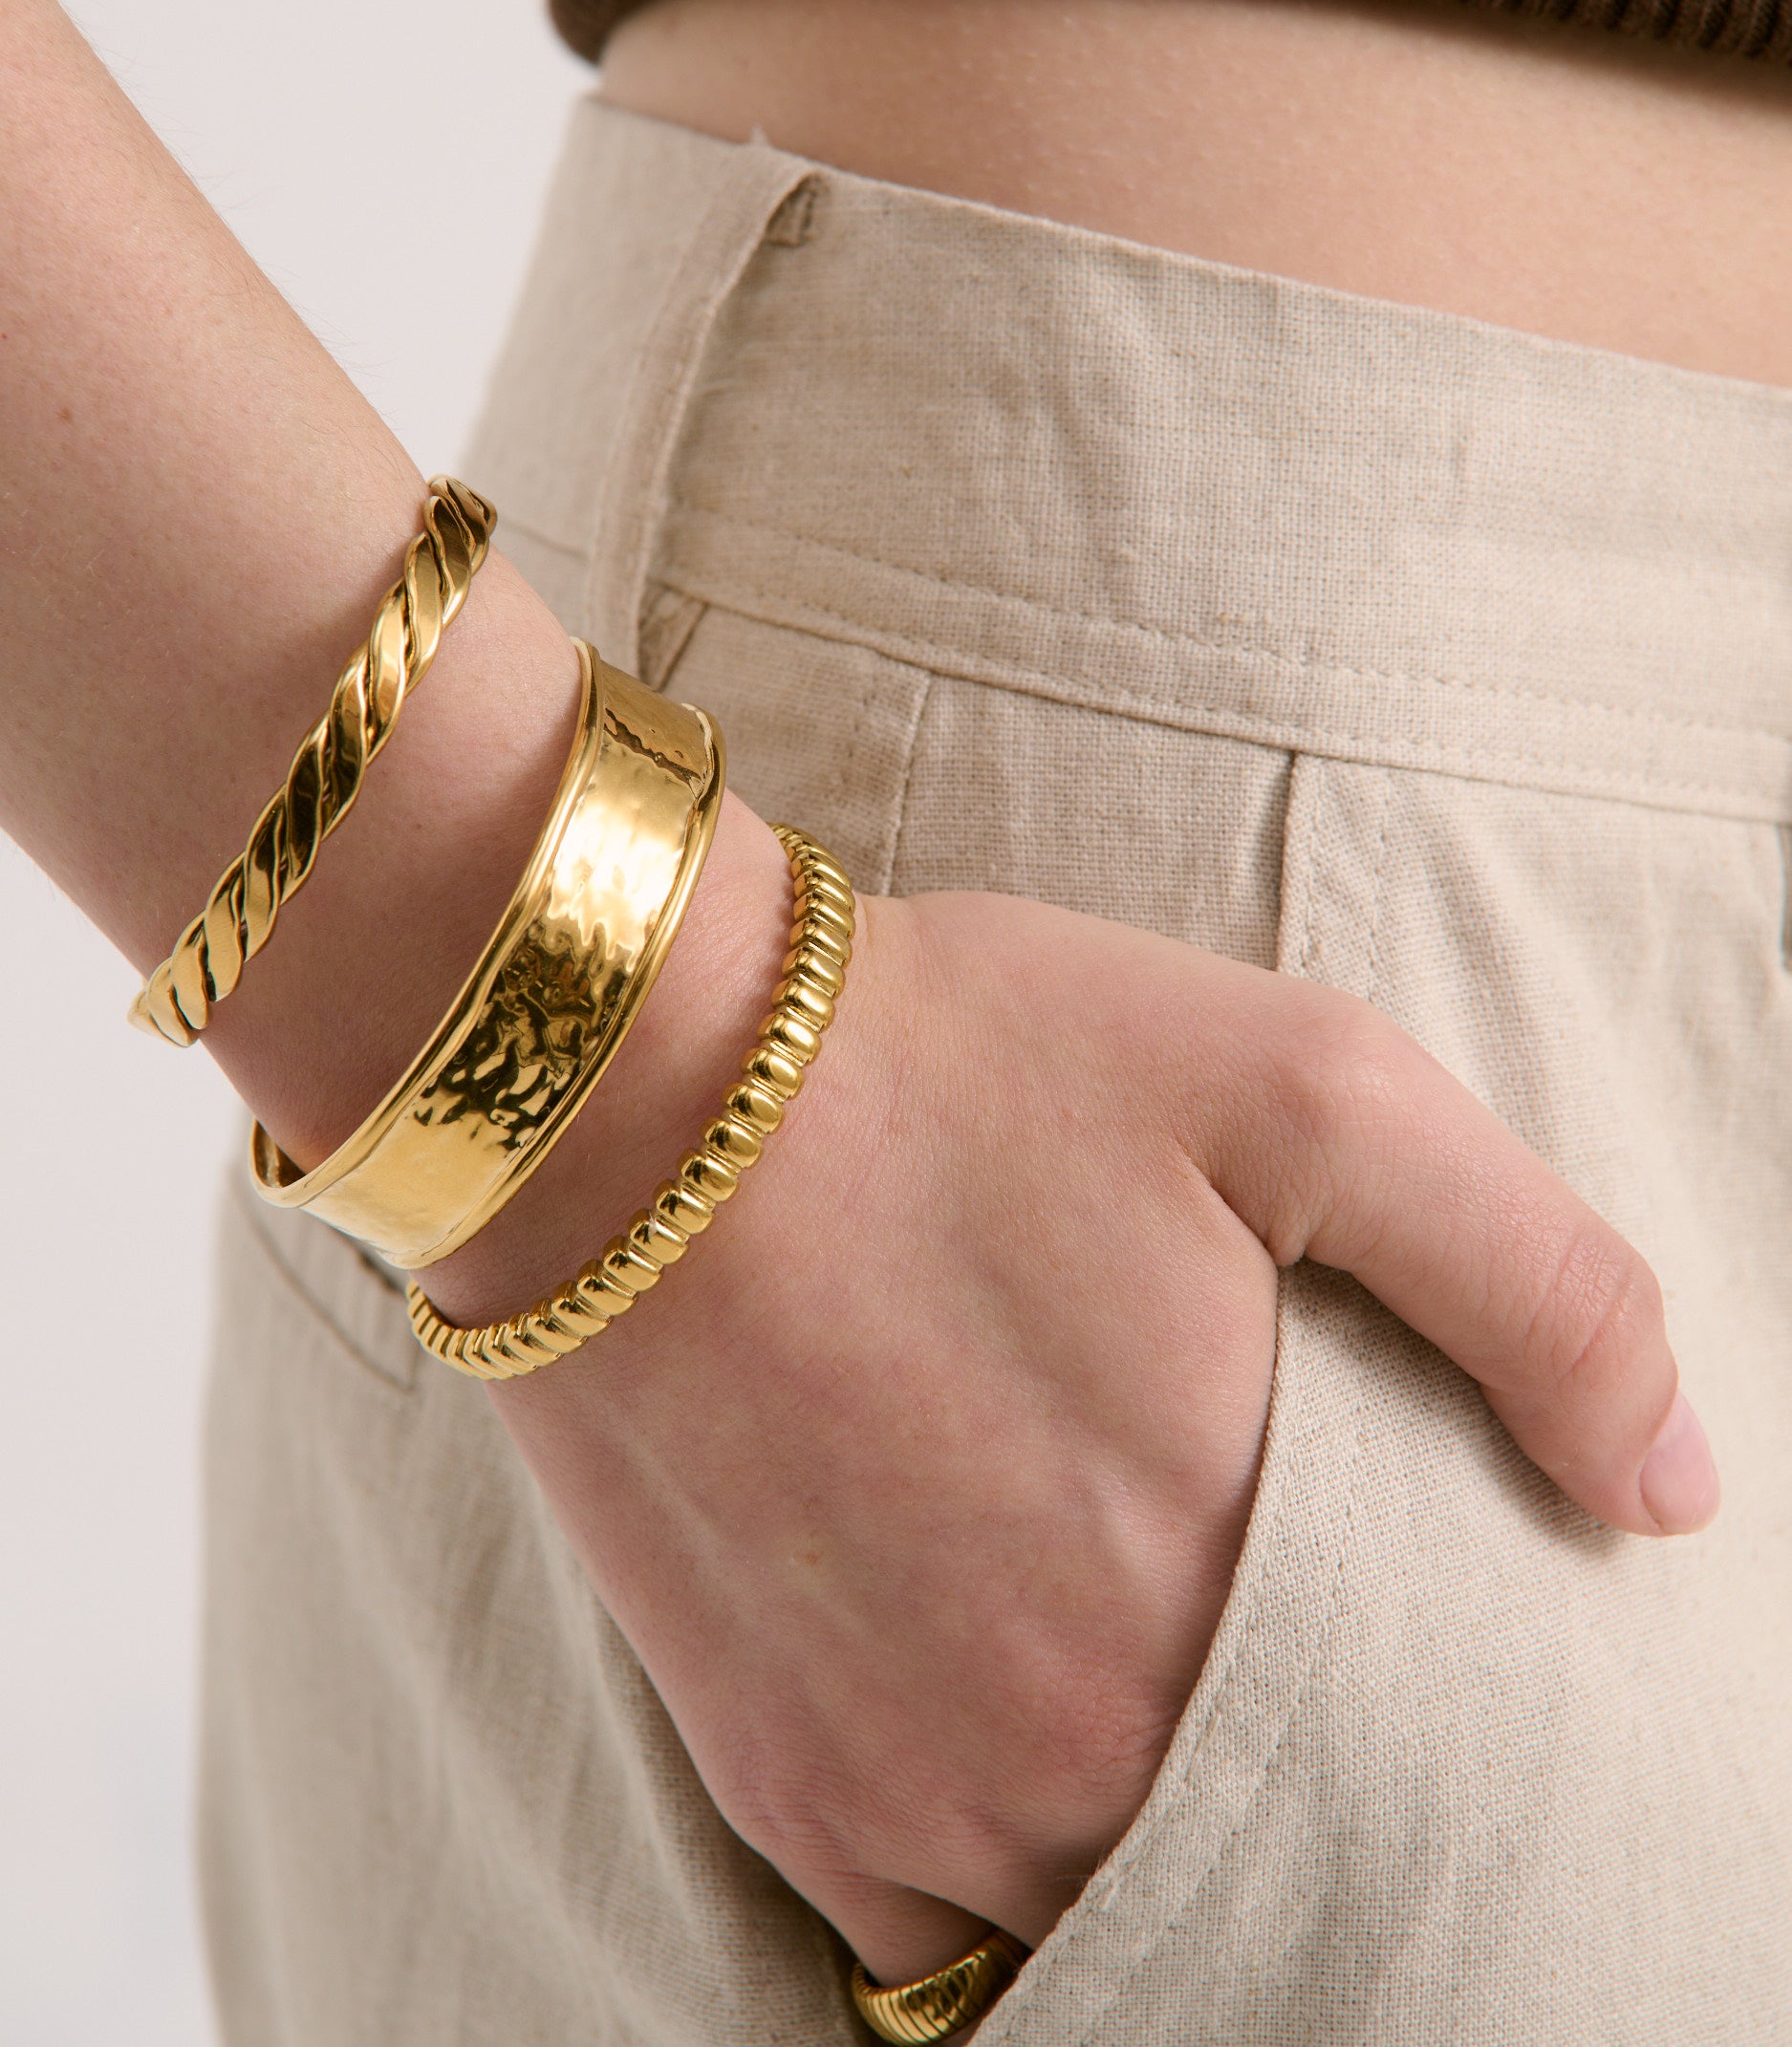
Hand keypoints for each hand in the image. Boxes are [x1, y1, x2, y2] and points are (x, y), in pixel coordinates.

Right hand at [428, 802, 1717, 1986]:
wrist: (629, 1087)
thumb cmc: (969, 1064)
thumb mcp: (1305, 1090)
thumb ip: (1537, 1290)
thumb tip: (1673, 1492)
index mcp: (1229, 1588)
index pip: (1424, 1765)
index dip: (1445, 1724)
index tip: (1416, 1643)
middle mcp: (1072, 1744)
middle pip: (1268, 1849)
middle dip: (1306, 1781)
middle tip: (1268, 1641)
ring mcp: (906, 1786)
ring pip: (1108, 1909)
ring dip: (1155, 1831)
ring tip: (1150, 1690)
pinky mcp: (776, 1779)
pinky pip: (935, 1935)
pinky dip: (1003, 1870)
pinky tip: (1017, 1745)